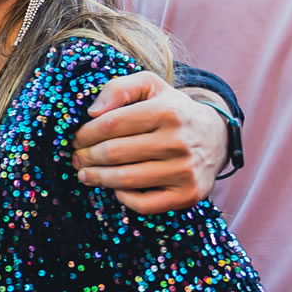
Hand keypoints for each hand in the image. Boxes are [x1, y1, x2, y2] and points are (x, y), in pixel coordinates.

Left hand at [72, 72, 225, 212]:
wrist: (216, 137)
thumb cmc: (172, 109)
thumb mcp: (150, 86)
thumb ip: (119, 88)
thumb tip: (92, 112)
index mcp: (167, 111)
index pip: (110, 124)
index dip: (85, 133)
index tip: (76, 138)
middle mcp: (178, 142)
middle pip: (113, 153)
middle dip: (86, 156)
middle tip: (76, 157)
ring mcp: (185, 171)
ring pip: (125, 179)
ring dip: (97, 177)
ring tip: (84, 173)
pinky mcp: (189, 195)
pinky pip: (144, 204)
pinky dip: (123, 198)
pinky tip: (116, 188)